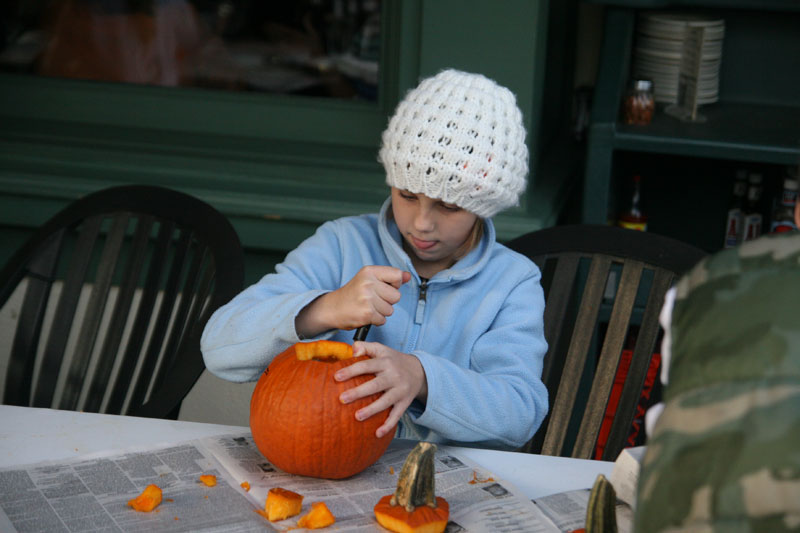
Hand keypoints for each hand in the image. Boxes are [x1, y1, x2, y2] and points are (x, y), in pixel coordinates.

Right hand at [296, 266, 410, 336]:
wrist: (332, 309)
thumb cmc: (353, 294)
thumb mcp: (369, 280)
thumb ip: (390, 277)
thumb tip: (408, 276)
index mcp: (369, 271)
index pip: (397, 275)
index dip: (394, 284)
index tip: (383, 287)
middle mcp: (368, 282)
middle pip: (396, 296)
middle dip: (388, 301)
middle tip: (373, 300)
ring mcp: (367, 298)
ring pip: (390, 310)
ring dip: (381, 312)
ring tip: (368, 308)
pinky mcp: (367, 313)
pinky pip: (383, 320)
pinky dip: (376, 320)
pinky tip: (365, 315)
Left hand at [335, 341, 427, 438]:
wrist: (419, 371)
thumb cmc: (393, 360)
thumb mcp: (381, 349)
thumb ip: (365, 346)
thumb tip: (352, 351)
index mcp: (385, 362)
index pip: (366, 366)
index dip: (351, 371)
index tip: (336, 377)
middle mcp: (393, 376)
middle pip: (375, 385)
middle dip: (359, 392)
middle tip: (342, 399)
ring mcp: (400, 390)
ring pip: (386, 401)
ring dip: (372, 410)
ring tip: (357, 416)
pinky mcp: (405, 402)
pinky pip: (397, 415)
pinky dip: (388, 425)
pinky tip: (377, 433)